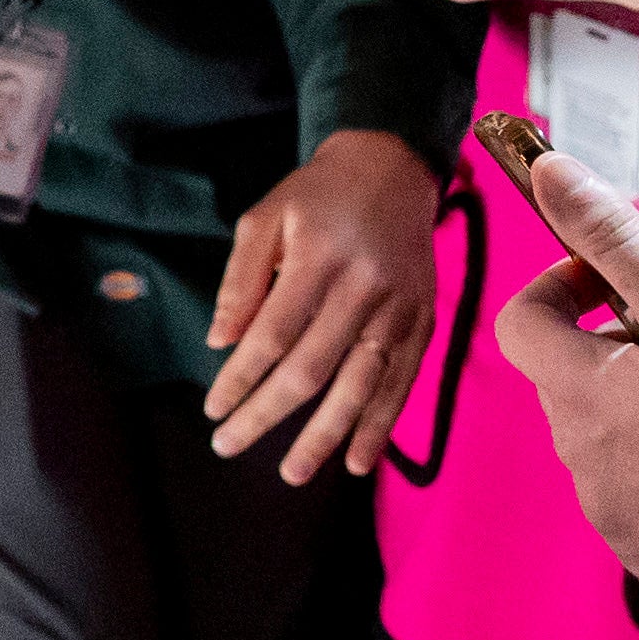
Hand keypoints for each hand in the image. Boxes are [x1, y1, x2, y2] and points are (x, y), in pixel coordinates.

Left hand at [200, 127, 437, 481]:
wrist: (394, 166)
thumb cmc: (317, 193)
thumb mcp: (264, 216)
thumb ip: (240, 279)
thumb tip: (220, 343)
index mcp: (319, 257)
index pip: (273, 334)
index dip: (241, 377)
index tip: (213, 409)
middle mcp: (365, 286)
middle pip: (313, 367)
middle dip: (268, 414)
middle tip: (229, 447)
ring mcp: (401, 307)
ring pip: (362, 384)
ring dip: (326, 435)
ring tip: (292, 473)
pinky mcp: (425, 320)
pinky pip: (401, 382)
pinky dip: (380, 424)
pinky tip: (357, 460)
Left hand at [481, 132, 638, 612]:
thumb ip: (613, 238)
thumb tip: (550, 174)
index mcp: (580, 397)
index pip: (522, 321)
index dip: (561, 284)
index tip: (612, 279)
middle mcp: (584, 464)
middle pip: (573, 381)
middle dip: (619, 348)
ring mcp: (619, 518)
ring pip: (614, 441)